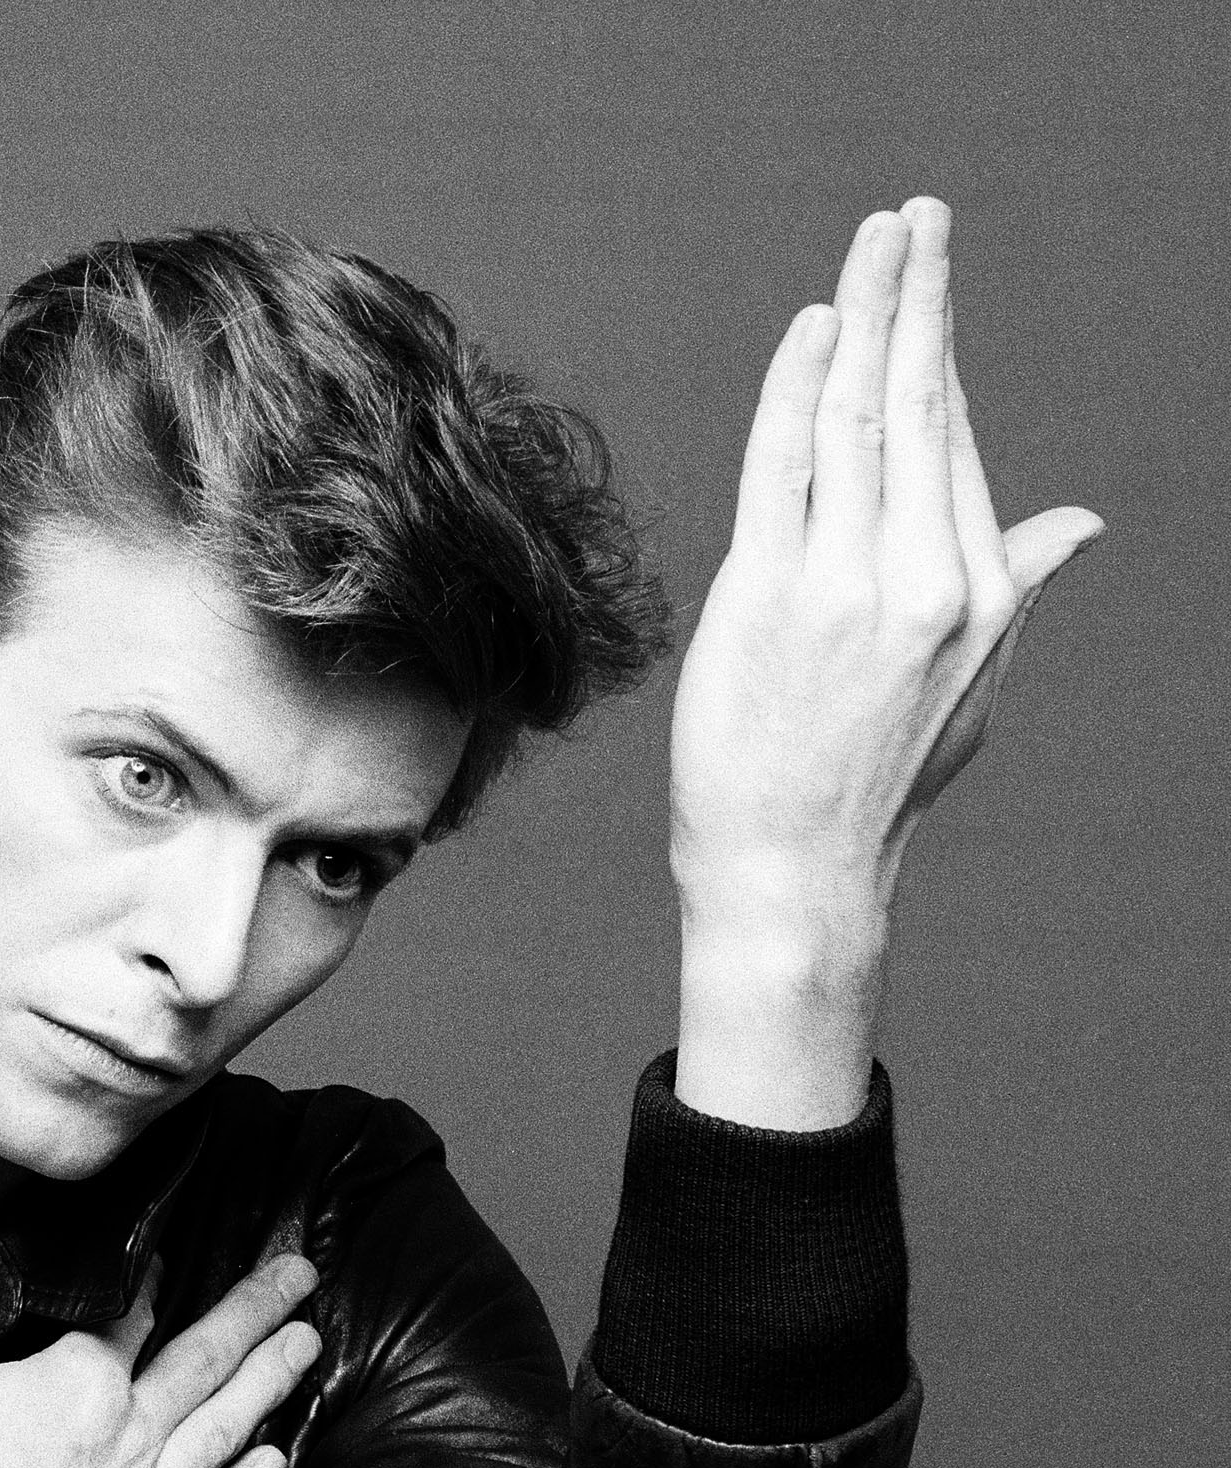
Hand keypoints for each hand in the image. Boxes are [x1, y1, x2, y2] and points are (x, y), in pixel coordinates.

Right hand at [0, 1189, 321, 1467]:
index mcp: (83, 1380)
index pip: (131, 1318)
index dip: (155, 1284)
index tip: (178, 1259)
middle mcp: (130, 1435)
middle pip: (206, 1362)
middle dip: (257, 1313)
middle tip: (302, 1278)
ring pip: (224, 1433)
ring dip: (270, 1386)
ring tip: (309, 1349)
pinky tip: (274, 1465)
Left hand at [669, 197, 1103, 1127]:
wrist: (793, 870)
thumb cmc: (872, 779)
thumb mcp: (970, 684)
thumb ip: (1019, 584)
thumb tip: (1082, 518)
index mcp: (983, 591)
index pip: (952, 443)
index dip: (934, 356)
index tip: (927, 286)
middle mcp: (927, 577)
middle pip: (918, 406)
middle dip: (917, 299)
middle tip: (911, 216)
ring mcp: (847, 586)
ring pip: (855, 419)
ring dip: (864, 314)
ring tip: (874, 242)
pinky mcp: (767, 597)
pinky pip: (783, 465)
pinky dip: (794, 389)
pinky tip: (812, 327)